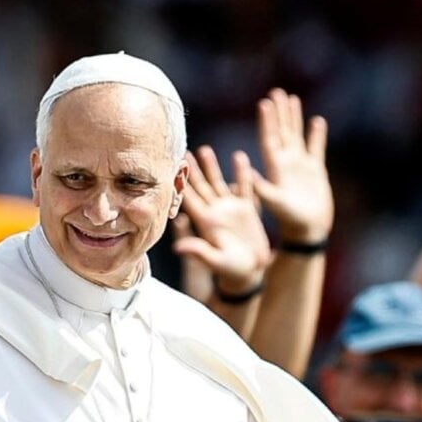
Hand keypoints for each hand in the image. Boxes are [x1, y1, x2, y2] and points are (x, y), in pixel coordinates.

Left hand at [175, 146, 271, 293]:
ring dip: (212, 167)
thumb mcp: (215, 260)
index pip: (189, 199)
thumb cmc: (231, 270)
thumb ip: (198, 251)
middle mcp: (216, 212)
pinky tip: (240, 157)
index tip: (170, 168)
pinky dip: (243, 173)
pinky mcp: (247, 210)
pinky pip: (245, 187)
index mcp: (206, 221)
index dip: (180, 184)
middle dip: (192, 169)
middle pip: (201, 186)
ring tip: (204, 150)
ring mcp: (231, 209)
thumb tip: (178, 247)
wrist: (250, 272)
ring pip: (219, 183)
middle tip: (182, 151)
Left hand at [253, 89, 332, 242]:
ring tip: (293, 98)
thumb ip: (261, 188)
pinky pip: (316, 149)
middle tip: (276, 92)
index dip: (267, 121)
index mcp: (275, 168)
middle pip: (282, 132)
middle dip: (279, 113)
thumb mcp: (274, 203)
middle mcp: (286, 164)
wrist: (307, 231)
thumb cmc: (289, 221)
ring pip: (297, 136)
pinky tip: (317, 121)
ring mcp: (300, 166)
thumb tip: (247, 172)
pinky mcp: (315, 171)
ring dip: (295, 118)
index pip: (270, 139)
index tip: (264, 103)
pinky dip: (317, 136)